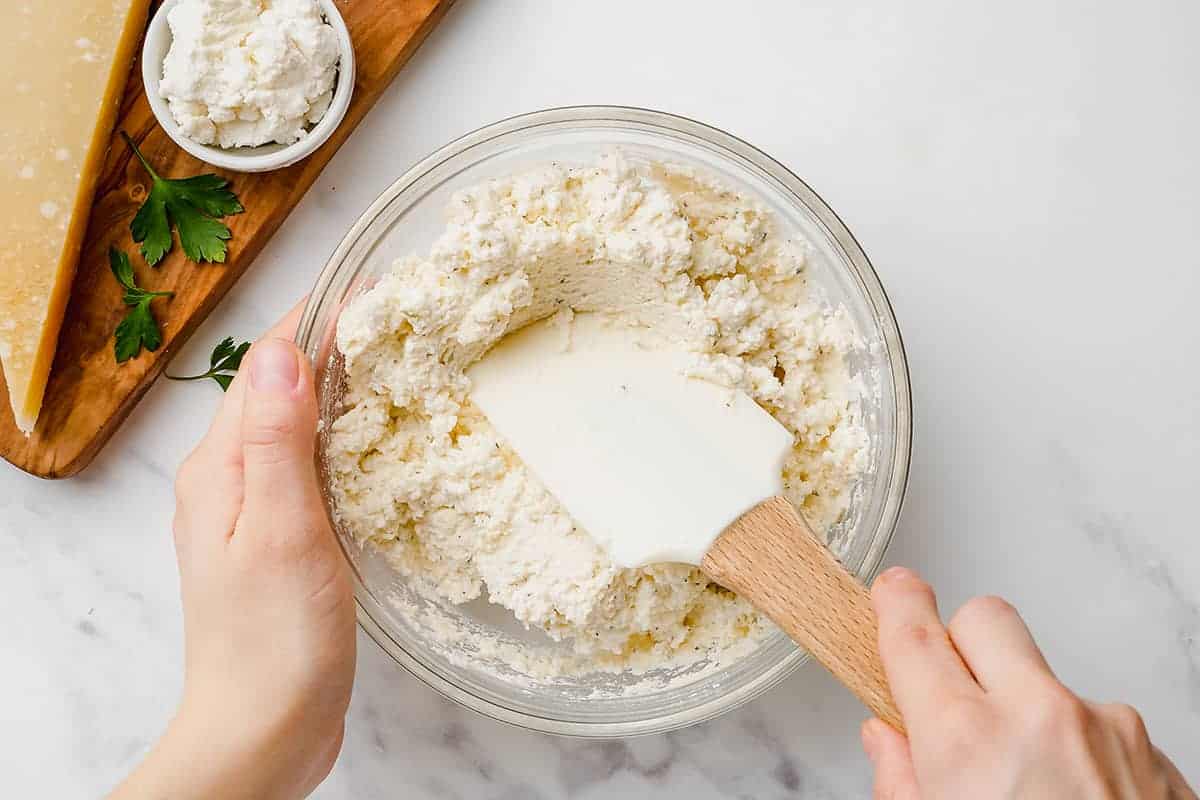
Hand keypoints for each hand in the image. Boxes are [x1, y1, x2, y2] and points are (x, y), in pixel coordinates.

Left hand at [112, 303, 355, 799]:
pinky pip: (308, 468)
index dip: (316, 320)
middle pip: (278, 389)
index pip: (267, 366)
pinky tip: (377, 445)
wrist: (262, 730)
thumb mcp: (282, 530)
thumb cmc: (274, 638)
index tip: (373, 287)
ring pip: (296, 427)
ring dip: (340, 390)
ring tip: (397, 365)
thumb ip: (279, 440)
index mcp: (220, 468)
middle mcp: (227, 480)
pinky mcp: (279, 541)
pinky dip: (343, 440)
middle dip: (332, 346)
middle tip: (400, 319)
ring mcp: (251, 512)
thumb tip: (284, 350)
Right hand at [863, 567, 1194, 799]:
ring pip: (1049, 679)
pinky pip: (1100, 725)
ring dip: (1026, 709)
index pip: (916, 633)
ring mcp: (1111, 732)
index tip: (893, 594)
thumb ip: (902, 784)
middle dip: (961, 641)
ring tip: (1026, 785)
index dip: (896, 605)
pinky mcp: (1158, 758)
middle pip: (987, 619)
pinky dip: (1078, 749)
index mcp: (969, 741)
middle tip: (951, 691)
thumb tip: (889, 741)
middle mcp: (1043, 716)